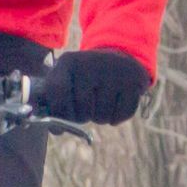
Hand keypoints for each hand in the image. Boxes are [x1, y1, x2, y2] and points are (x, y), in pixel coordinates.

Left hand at [36, 49, 151, 125]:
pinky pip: (121, 116)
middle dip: (82, 117)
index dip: (57, 114)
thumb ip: (51, 101)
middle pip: (81, 112)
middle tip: (85, 107)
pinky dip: (116, 117)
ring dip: (100, 118)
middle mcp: (91, 63)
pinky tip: (115, 104)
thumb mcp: (65, 78)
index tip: (58, 126)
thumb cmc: (85, 77)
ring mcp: (114, 71)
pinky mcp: (134, 81)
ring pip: (101, 117)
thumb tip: (55, 129)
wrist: (119, 57)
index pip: (56, 92)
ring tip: (101, 102)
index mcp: (68, 62)